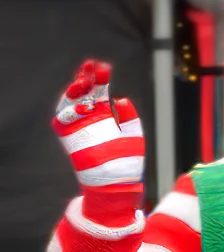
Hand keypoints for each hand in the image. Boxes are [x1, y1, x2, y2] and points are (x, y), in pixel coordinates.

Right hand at [53, 59, 142, 191]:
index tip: (103, 67)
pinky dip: (68, 112)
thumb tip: (122, 99)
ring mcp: (79, 126)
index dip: (99, 78)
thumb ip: (130, 118)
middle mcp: (90, 117)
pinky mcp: (69, 138)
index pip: (99, 91)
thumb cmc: (127, 162)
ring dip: (75, 90)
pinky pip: (62, 121)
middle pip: (83, 92)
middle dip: (85, 78)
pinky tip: (82, 106)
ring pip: (70, 102)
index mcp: (105, 114)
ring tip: (84, 82)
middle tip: (90, 67)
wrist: (117, 184)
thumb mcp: (134, 136)